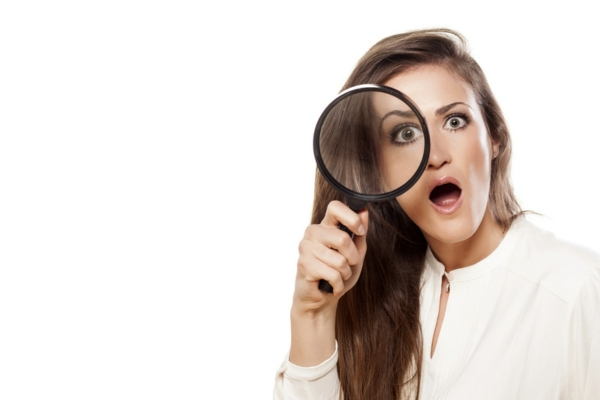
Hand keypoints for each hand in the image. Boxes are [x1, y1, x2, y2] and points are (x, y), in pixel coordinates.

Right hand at [294, 200, 368, 314]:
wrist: (321, 299)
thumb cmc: (337, 274)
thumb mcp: (355, 253)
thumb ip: (359, 233)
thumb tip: (364, 212)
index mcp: (325, 226)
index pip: (335, 208)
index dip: (351, 218)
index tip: (359, 231)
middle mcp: (313, 233)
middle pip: (342, 238)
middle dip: (352, 258)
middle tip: (348, 266)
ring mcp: (306, 248)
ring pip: (339, 260)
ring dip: (345, 274)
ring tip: (337, 277)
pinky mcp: (304, 264)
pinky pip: (333, 274)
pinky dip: (338, 284)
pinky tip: (332, 285)